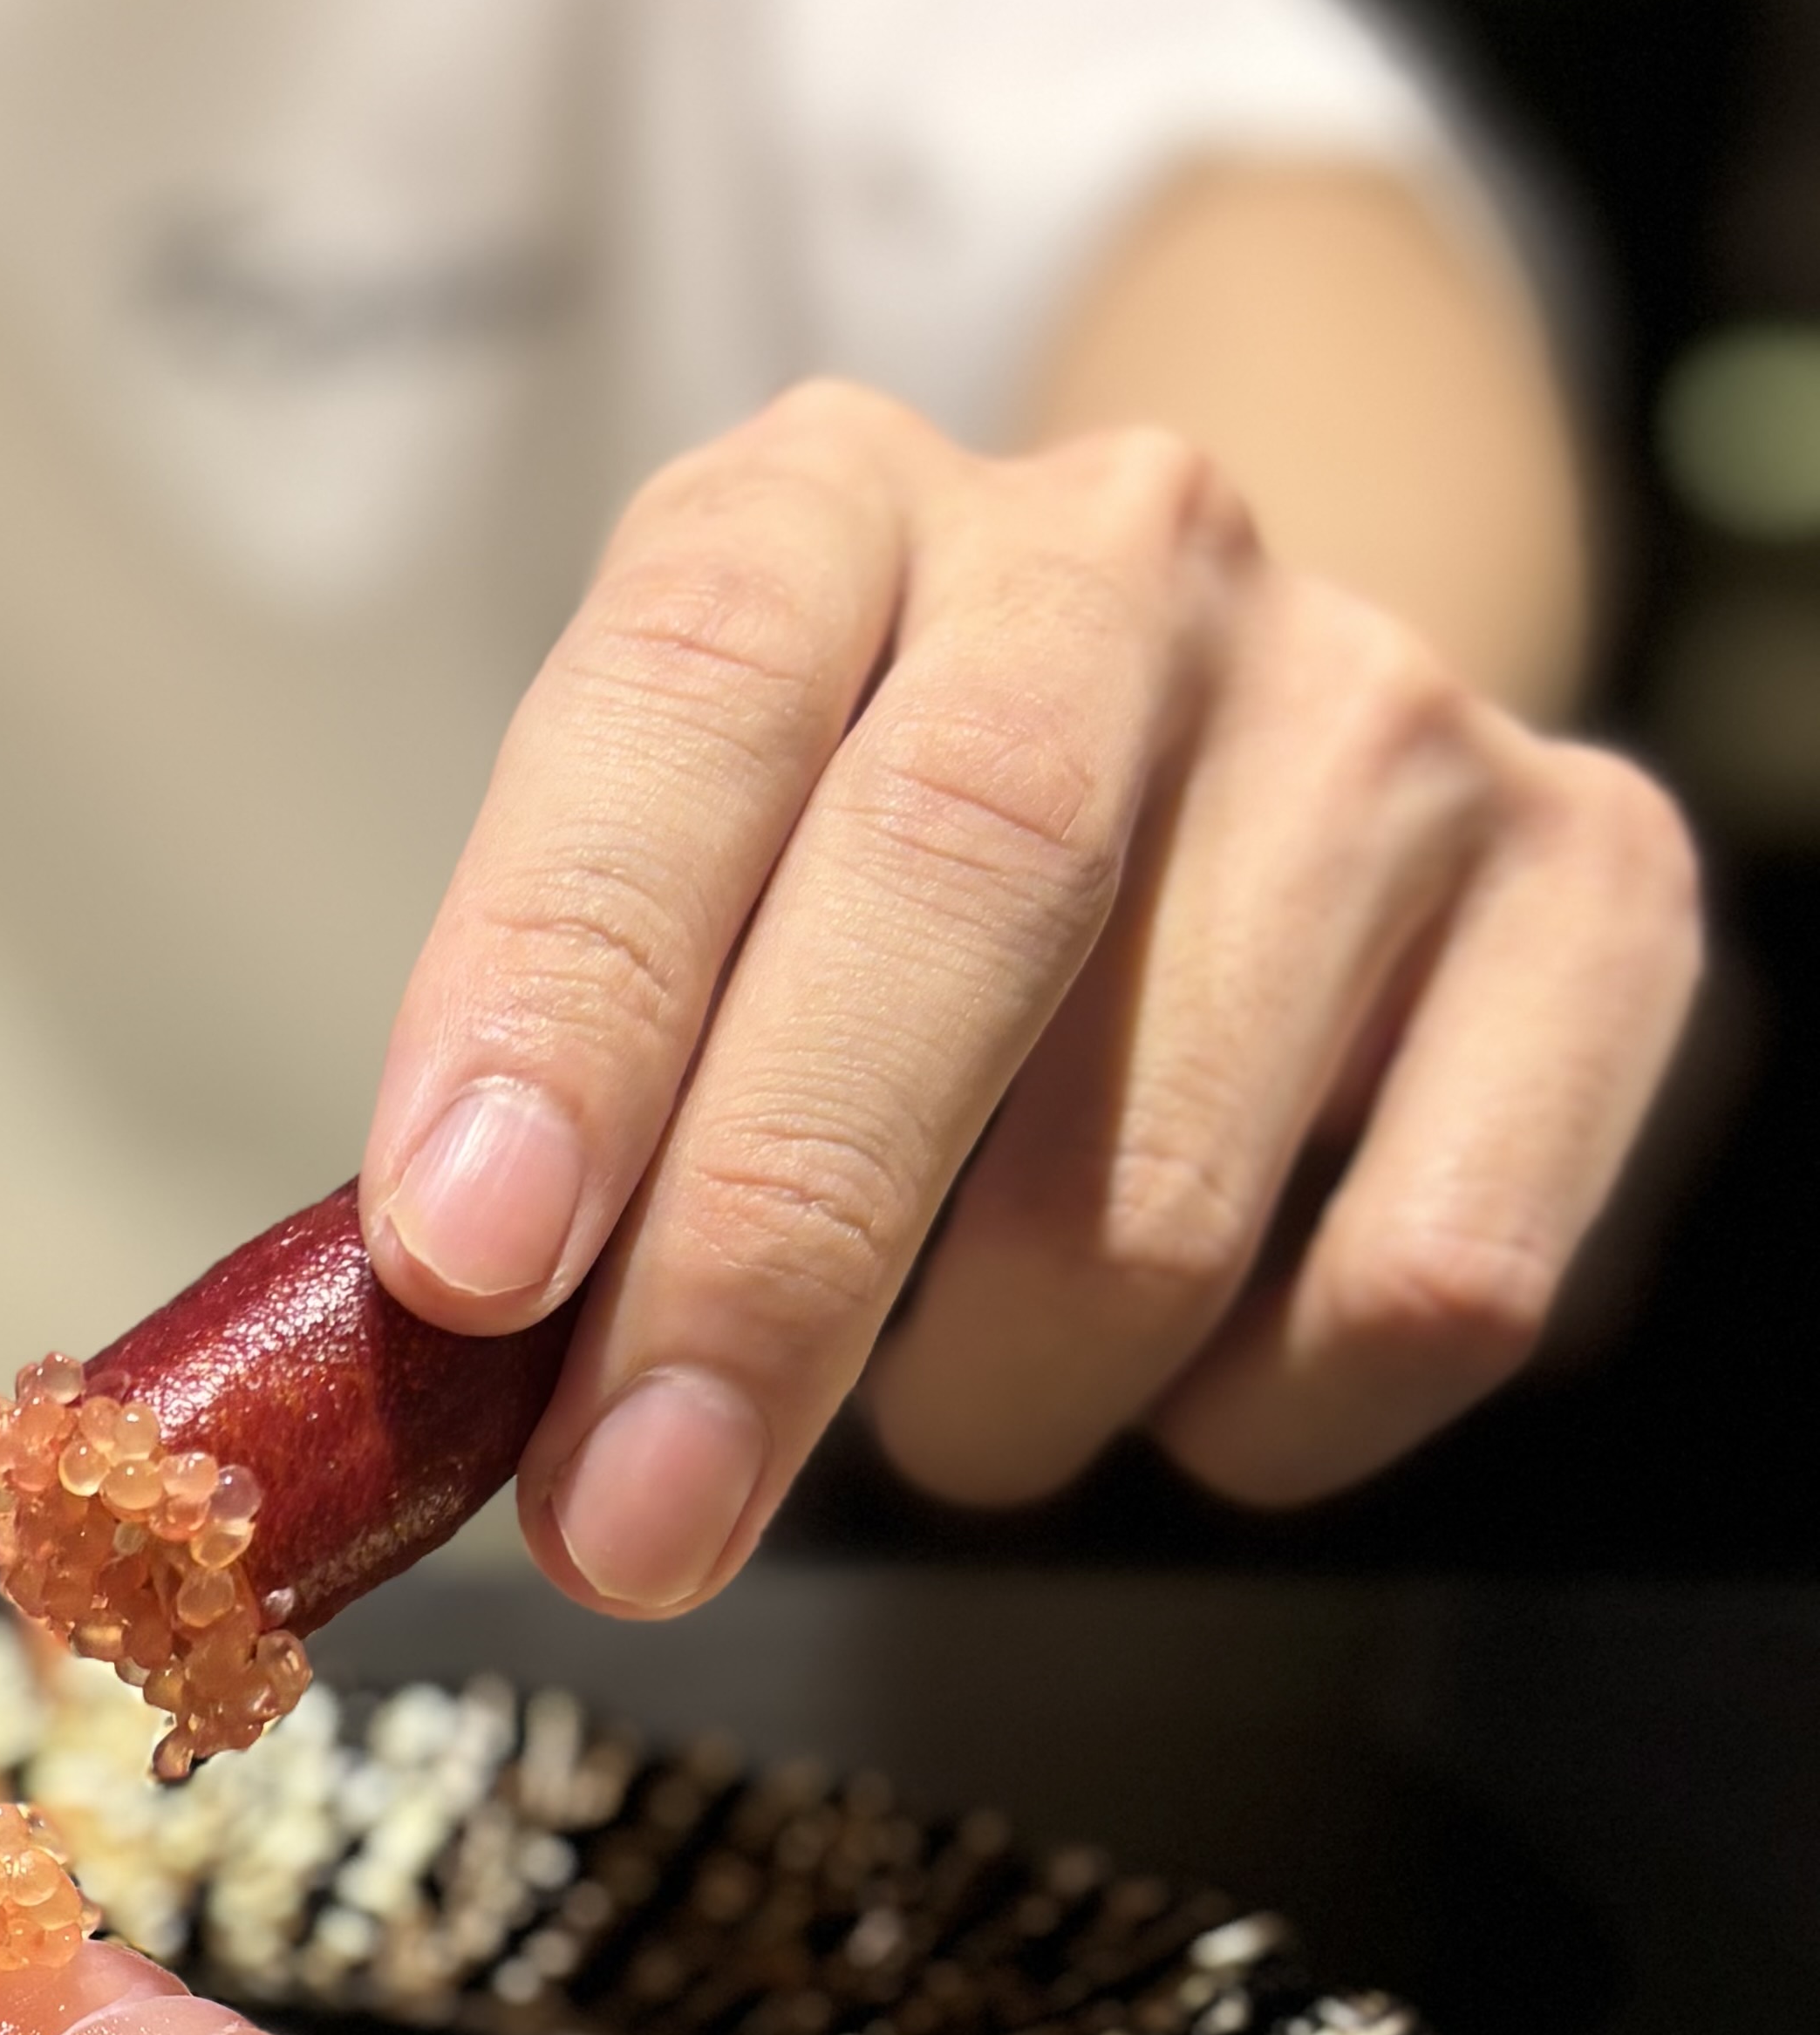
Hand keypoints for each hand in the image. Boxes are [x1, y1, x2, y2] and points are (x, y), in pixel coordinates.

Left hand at [356, 380, 1701, 1615]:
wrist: (1195, 751)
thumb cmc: (831, 883)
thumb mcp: (651, 906)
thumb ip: (544, 1116)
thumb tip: (437, 1406)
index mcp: (820, 513)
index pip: (682, 696)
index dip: (568, 991)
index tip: (469, 1260)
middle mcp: (1116, 556)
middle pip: (955, 889)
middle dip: (762, 1262)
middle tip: (627, 1521)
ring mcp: (1383, 714)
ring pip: (1168, 1168)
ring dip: (987, 1398)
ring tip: (920, 1413)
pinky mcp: (1598, 891)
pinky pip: (1426, 1280)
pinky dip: (1246, 1424)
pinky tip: (1163, 1387)